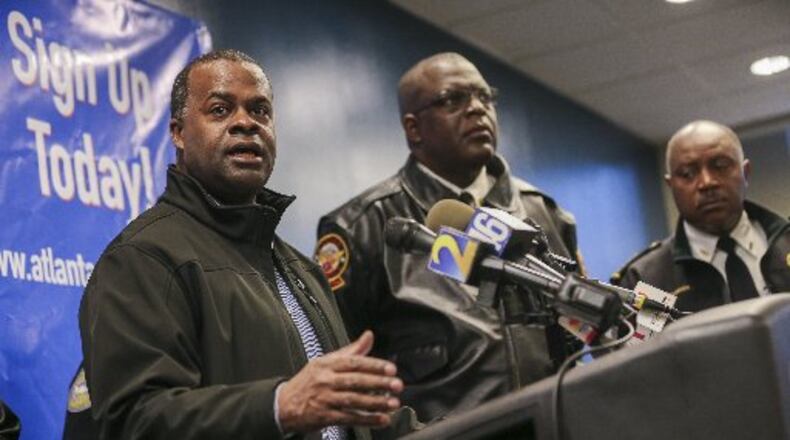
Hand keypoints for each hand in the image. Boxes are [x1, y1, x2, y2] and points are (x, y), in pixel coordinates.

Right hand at [277, 330, 403, 432]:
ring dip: (376, 403)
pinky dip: (367, 419)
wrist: (284, 404)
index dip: (374, 365)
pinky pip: (349, 418)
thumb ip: (351, 350)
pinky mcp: (325, 416)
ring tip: (393, 403)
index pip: (354, 363)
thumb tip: (369, 335)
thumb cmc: (309, 381)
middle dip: (378, 383)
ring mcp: (325, 399)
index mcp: (327, 364)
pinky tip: (382, 419)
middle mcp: (326, 380)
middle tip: (397, 385)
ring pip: (354, 400)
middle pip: (355, 381)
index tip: (390, 368)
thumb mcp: (326, 361)